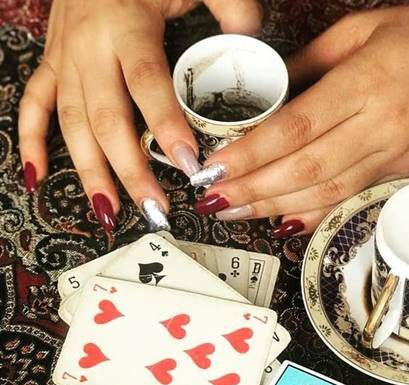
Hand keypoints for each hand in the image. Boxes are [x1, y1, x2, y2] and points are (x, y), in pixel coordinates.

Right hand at [18, 0, 261, 231]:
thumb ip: (227, 2)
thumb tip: (252, 35)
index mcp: (126, 26)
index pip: (147, 84)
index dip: (166, 126)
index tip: (188, 164)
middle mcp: (90, 47)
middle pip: (107, 118)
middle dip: (129, 169)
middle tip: (155, 209)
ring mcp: (65, 58)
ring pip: (71, 123)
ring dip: (89, 171)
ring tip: (108, 213)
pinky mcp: (52, 62)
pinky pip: (34, 105)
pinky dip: (31, 141)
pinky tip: (35, 178)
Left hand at [192, 0, 408, 235]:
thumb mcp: (364, 30)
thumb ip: (310, 67)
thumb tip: (267, 100)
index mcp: (367, 82)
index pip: (295, 127)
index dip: (251, 154)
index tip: (215, 167)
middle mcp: (382, 126)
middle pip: (305, 170)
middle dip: (253, 190)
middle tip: (214, 200)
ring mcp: (398, 156)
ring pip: (328, 194)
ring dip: (277, 209)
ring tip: (237, 214)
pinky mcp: (408, 174)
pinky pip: (355, 201)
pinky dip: (319, 217)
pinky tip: (287, 225)